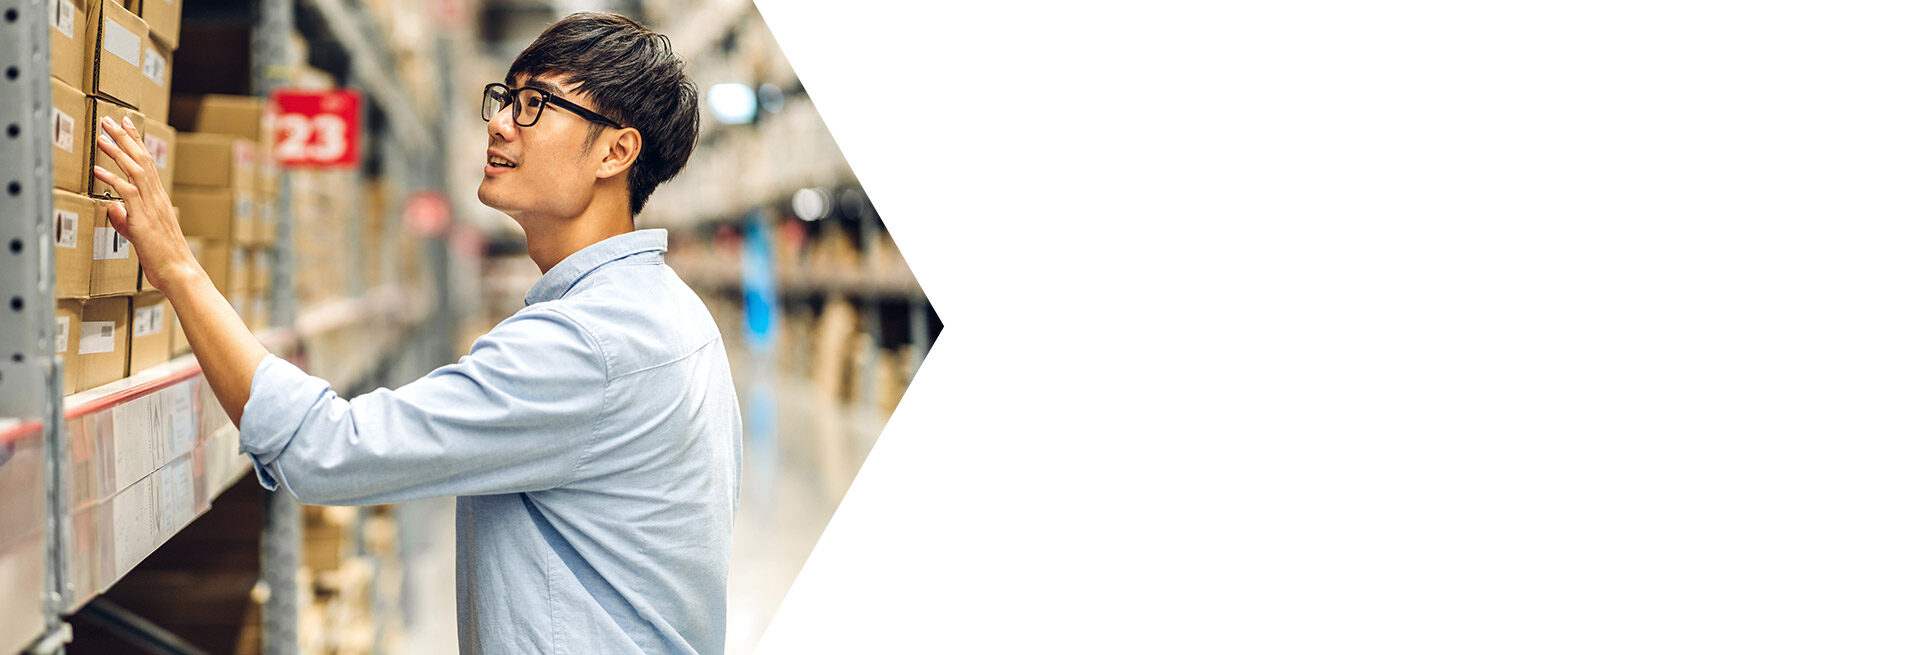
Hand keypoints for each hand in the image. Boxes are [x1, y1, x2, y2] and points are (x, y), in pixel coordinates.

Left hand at [92, 116, 201, 293]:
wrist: (179, 272)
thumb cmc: (164, 258)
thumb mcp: (141, 236)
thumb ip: (126, 220)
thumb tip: (111, 209)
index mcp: (159, 199)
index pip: (147, 163)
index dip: (135, 142)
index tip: (125, 125)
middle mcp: (157, 197)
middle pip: (141, 159)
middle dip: (124, 137)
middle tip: (110, 119)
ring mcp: (151, 206)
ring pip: (135, 170)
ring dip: (116, 151)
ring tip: (101, 136)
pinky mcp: (143, 217)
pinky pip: (126, 192)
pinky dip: (111, 179)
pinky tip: (97, 170)